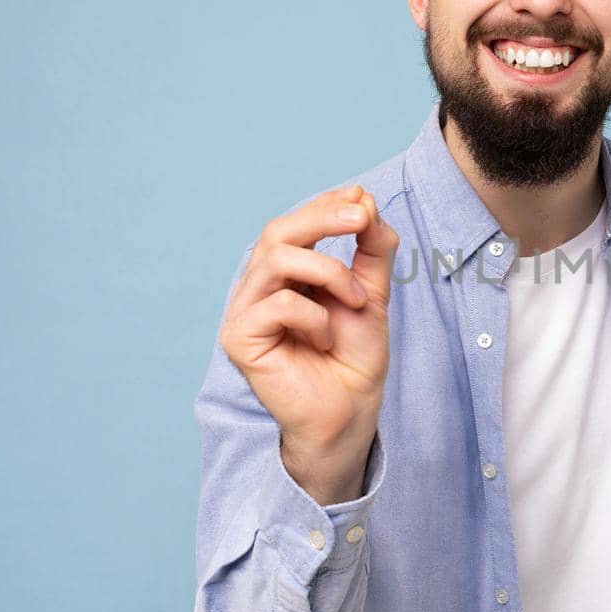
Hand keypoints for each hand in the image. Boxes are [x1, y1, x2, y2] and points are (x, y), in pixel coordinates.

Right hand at [219, 184, 399, 503]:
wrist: (350, 412)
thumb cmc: (354, 358)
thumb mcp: (371, 293)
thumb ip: (371, 249)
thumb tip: (365, 201)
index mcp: (284, 274)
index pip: (295, 224)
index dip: (325, 205)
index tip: (362, 199)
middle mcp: (258, 287)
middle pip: (277, 232)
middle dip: (323, 217)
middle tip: (361, 218)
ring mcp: (244, 312)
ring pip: (276, 259)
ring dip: (330, 272)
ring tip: (358, 301)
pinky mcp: (239, 338)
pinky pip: (278, 304)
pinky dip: (315, 316)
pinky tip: (325, 340)